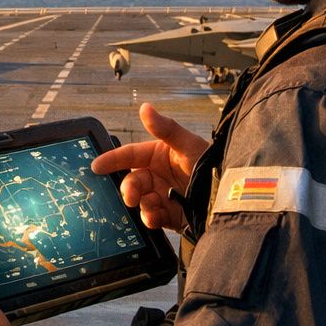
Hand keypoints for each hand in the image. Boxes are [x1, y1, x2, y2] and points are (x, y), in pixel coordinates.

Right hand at [90, 102, 206, 232]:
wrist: (229, 197)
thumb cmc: (210, 164)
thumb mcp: (188, 144)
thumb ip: (165, 128)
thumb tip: (145, 107)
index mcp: (158, 156)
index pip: (130, 156)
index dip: (112, 159)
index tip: (96, 166)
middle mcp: (157, 176)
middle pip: (132, 182)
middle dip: (128, 188)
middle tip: (131, 196)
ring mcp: (162, 196)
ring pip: (139, 202)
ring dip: (142, 204)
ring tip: (153, 206)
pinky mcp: (168, 216)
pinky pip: (151, 218)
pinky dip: (150, 218)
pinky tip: (157, 216)